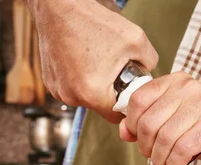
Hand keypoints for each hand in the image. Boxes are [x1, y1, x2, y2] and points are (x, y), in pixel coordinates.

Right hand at [27, 0, 158, 122]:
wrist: (58, 6)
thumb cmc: (92, 20)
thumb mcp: (135, 39)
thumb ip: (150, 62)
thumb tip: (149, 73)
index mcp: (92, 92)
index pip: (116, 116)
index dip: (126, 107)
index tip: (129, 93)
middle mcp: (71, 96)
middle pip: (101, 107)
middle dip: (110, 93)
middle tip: (115, 70)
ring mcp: (58, 90)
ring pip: (86, 97)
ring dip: (94, 85)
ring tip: (98, 62)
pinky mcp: (50, 81)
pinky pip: (72, 87)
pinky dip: (80, 78)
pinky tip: (83, 60)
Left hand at [120, 72, 200, 164]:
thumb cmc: (199, 131)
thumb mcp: (168, 122)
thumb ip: (143, 123)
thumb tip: (124, 131)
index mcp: (175, 82)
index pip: (139, 99)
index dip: (131, 123)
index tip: (138, 137)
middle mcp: (189, 88)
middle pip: (149, 122)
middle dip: (146, 146)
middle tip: (153, 155)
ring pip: (164, 138)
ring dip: (160, 159)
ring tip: (165, 164)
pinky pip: (181, 149)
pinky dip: (174, 164)